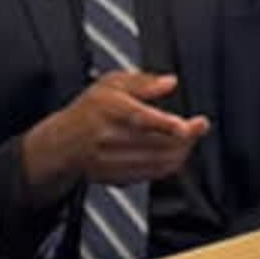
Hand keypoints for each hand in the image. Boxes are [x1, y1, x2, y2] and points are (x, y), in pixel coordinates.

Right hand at [22, 71, 210, 191]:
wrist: (62, 144)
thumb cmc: (88, 111)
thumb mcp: (110, 83)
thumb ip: (143, 81)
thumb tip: (168, 82)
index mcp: (110, 110)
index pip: (142, 119)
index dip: (167, 124)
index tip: (187, 126)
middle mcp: (110, 137)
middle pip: (156, 143)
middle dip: (185, 137)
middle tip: (198, 126)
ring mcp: (114, 160)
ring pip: (158, 162)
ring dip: (180, 151)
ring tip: (186, 138)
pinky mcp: (118, 177)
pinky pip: (152, 175)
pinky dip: (169, 165)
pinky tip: (173, 153)